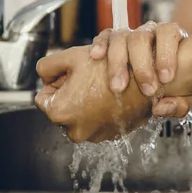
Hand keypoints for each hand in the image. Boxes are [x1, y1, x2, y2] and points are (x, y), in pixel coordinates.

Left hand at [34, 46, 151, 142]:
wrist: (147, 79)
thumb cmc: (112, 67)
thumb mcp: (71, 56)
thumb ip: (46, 65)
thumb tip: (44, 77)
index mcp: (59, 112)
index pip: (44, 96)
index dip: (58, 81)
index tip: (74, 75)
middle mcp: (75, 131)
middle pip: (62, 107)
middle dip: (72, 94)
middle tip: (89, 78)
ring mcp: (95, 136)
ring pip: (81, 115)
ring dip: (87, 102)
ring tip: (102, 86)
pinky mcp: (111, 135)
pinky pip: (98, 121)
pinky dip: (102, 110)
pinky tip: (112, 96)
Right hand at [90, 21, 191, 116]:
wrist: (162, 76)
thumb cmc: (177, 81)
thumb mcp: (186, 93)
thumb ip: (180, 102)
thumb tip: (161, 108)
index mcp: (171, 37)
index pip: (168, 32)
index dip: (166, 54)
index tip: (166, 79)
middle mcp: (149, 33)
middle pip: (141, 37)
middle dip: (142, 66)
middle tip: (146, 89)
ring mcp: (130, 35)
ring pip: (120, 38)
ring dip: (118, 63)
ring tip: (118, 87)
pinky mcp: (112, 40)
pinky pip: (105, 37)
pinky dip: (100, 45)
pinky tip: (96, 57)